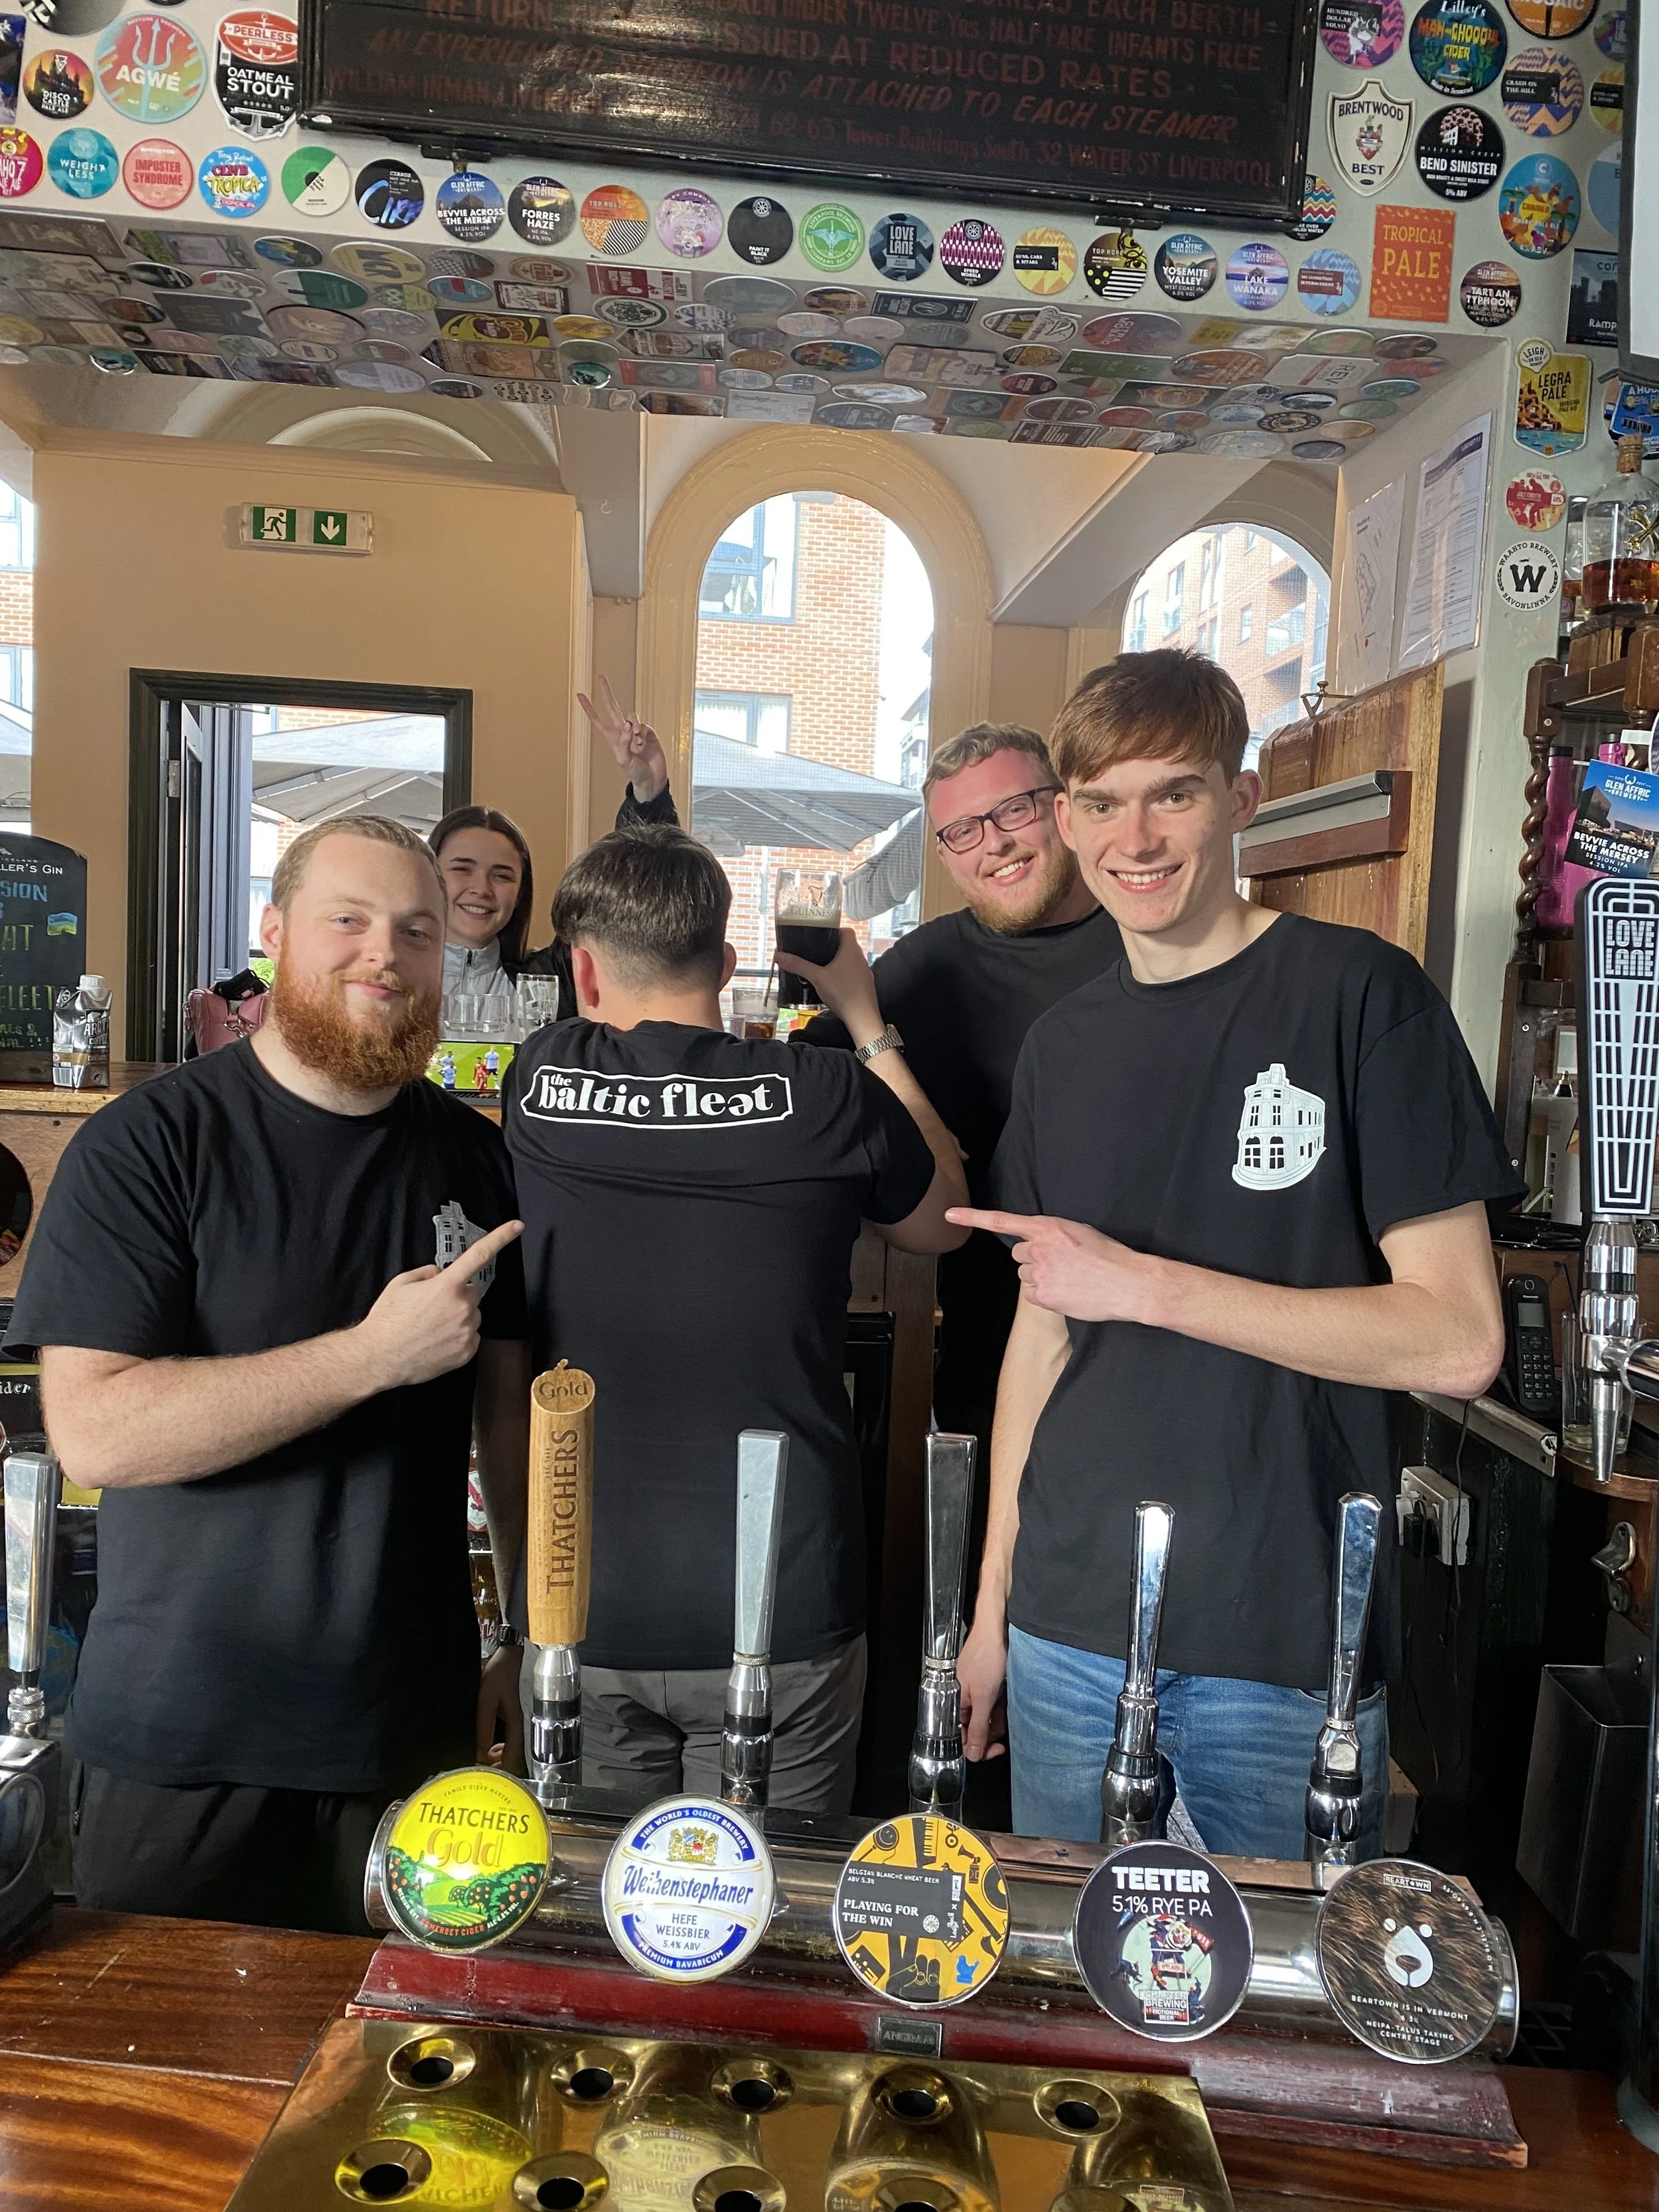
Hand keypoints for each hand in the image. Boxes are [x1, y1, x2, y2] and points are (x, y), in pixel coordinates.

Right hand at [355, 1220, 523, 1391]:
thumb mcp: (401, 1284)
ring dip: (458, 1317)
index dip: (500, 1237)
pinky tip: (437, 1341)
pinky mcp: (467, 1352)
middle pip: (472, 1292)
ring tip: (431, 1327)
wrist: (378, 1358)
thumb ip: (428, 1273)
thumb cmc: (387, 1321)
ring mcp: (466, 1331)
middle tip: (433, 1307)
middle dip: (458, 1295)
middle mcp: (461, 1307)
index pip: (478, 1255)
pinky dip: (458, 1337)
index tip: (517, 1226)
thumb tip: (442, 1275)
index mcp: (446, 1286)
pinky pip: (471, 1336)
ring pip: (472, 1316)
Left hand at [476, 1639, 524, 1768]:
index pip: (511, 1762)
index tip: (479, 1770)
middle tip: (478, 1763)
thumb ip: (484, 1728)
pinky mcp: (519, 1723)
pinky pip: (512, 1745)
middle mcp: (524, 1729)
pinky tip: (492, 1744)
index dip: (495, 1771)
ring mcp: (523, 1727)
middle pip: (515, 1763)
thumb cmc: (501, 1674)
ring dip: (498, 1759)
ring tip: (483, 1753)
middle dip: (496, 1768)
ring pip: (514, 1755)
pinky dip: (501, 1750)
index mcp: (517, 1726)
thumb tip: (479, 1754)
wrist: (512, 1657)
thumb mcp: (486, 1700)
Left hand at [578, 675, 667, 803]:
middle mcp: (623, 732)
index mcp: (612, 739)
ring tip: (637, 742)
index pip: (597, 721)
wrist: (652, 779)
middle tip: (601, 677)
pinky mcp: (649, 733)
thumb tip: (627, 725)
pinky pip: (644, 725)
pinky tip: (643, 742)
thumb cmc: (635, 773)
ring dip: (634, 727)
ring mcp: (636, 732)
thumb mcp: (624, 760)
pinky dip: (643, 733)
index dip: (589, 708)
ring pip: (632, 717)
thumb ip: (623, 742)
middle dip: (607, 693)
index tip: (580, 695)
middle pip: (613, 708)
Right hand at [777, 927, 882, 1047]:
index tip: (821, 936)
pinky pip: (852, 974)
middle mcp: (860, 958)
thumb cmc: (843, 993)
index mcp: (851, 950)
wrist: (862, 1018)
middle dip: (831, 948)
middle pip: (846, 946)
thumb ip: (798, 965)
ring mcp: (864, 972)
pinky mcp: (865, 985)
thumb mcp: (817, 977)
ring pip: (849, 961)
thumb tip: (779, 956)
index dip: (834, 930)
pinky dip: (842, 975)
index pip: (846, 931)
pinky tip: (831, 984)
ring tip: (820, 968)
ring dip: (837, 962)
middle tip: (815, 953)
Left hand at [945, 1209, 1158, 1323]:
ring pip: (1025, 1276)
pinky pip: (1032, 1295)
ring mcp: (1040, 1273)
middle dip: (1034, 1259)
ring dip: (1040, 1278)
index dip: (973, 1218)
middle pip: (1019, 1255)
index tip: (949, 1215)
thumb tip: (1037, 1244)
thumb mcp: (1079, 1233)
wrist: (1127, 1282)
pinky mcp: (1043, 1296)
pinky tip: (1066, 1292)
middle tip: (1062, 1265)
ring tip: (1069, 1279)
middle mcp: (1039, 1248)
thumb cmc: (1108, 1256)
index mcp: (1048, 1227)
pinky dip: (1044, 1296)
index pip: (1003, 1221)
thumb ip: (1053, 1235)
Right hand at [957, 1613, 1007, 1761]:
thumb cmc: (987, 1655)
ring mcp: (977, 1691)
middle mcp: (964, 1698)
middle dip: (991, 1732)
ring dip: (999, 1718)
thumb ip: (978, 1726)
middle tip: (1004, 1734)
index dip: (977, 1747)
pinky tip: (1008, 1699)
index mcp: (955, 1702)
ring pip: (987, 1717)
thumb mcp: (983, 1696)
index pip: (961, 1737)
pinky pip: (994, 1704)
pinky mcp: (988, 1684)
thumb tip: (972, 1753)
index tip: (994, 1750)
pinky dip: (1002, 1706)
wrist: (998, 1628)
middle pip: (975, 1729)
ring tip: (1007, 1708)